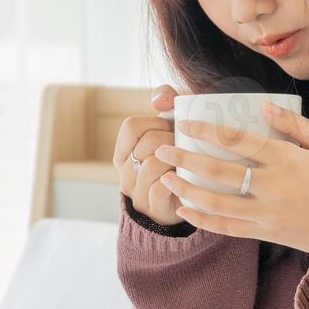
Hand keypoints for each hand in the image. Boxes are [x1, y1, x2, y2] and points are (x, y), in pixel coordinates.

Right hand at [112, 84, 183, 226]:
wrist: (185, 200)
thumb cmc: (178, 156)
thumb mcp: (170, 125)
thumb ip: (165, 99)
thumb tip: (157, 102)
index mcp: (123, 152)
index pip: (131, 126)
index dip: (155, 123)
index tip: (170, 129)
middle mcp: (125, 172)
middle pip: (146, 144)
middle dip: (171, 140)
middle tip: (183, 147)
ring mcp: (137, 193)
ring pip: (152, 165)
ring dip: (175, 161)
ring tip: (185, 163)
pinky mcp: (153, 209)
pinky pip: (161, 188)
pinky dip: (176, 181)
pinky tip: (184, 180)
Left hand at [151, 102, 308, 267]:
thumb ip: (297, 124)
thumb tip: (265, 105)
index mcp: (287, 159)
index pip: (238, 141)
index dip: (207, 130)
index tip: (185, 123)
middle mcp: (272, 186)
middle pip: (217, 171)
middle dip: (184, 160)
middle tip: (161, 150)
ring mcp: (266, 213)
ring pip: (215, 203)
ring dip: (185, 191)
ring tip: (165, 179)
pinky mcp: (264, 233)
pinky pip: (225, 228)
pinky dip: (201, 220)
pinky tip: (184, 209)